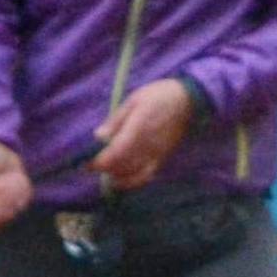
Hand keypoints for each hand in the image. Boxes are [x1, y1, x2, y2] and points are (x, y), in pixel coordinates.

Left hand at [93, 77, 194, 193]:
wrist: (189, 100)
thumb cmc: (158, 96)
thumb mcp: (134, 100)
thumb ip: (116, 120)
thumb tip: (98, 137)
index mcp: (139, 128)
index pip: (116, 152)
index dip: (100, 162)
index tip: (87, 164)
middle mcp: (149, 145)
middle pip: (123, 166)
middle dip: (105, 169)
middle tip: (92, 166)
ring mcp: (158, 154)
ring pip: (134, 174)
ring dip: (117, 176)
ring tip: (106, 171)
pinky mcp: (164, 158)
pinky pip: (147, 175)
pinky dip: (133, 180)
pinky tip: (123, 177)